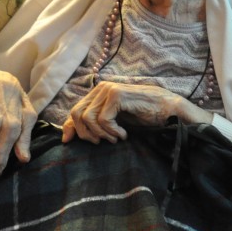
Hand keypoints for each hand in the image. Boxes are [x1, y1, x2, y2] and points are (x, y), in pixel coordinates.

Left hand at [62, 81, 212, 143]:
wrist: (166, 110)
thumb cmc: (142, 115)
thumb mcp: (113, 121)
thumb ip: (92, 124)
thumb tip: (65, 138)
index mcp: (98, 93)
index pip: (73, 111)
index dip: (70, 128)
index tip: (70, 142)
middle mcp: (101, 88)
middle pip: (77, 115)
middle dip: (87, 134)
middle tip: (104, 140)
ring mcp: (108, 90)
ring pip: (88, 118)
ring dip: (102, 133)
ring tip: (116, 137)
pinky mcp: (117, 95)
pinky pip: (103, 120)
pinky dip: (112, 131)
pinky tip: (124, 133)